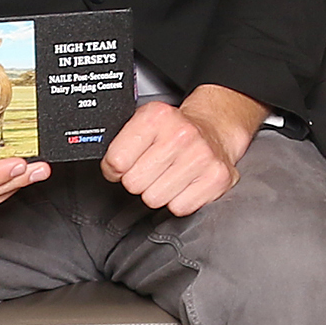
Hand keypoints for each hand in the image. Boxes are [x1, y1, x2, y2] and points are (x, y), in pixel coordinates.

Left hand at [103, 84, 261, 215]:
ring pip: (154, 199)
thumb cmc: (174, 130)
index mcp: (157, 116)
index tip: (124, 164)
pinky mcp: (217, 177)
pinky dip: (179, 199)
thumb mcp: (143, 122)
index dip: (115, 167)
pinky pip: (179, 207)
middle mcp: (181, 134)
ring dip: (158, 191)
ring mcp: (202, 156)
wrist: (215, 129)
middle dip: (138, 180)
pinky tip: (184, 182)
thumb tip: (108, 169)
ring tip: (169, 174)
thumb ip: (119, 142)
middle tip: (151, 168)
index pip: (116, 161)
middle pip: (133, 183)